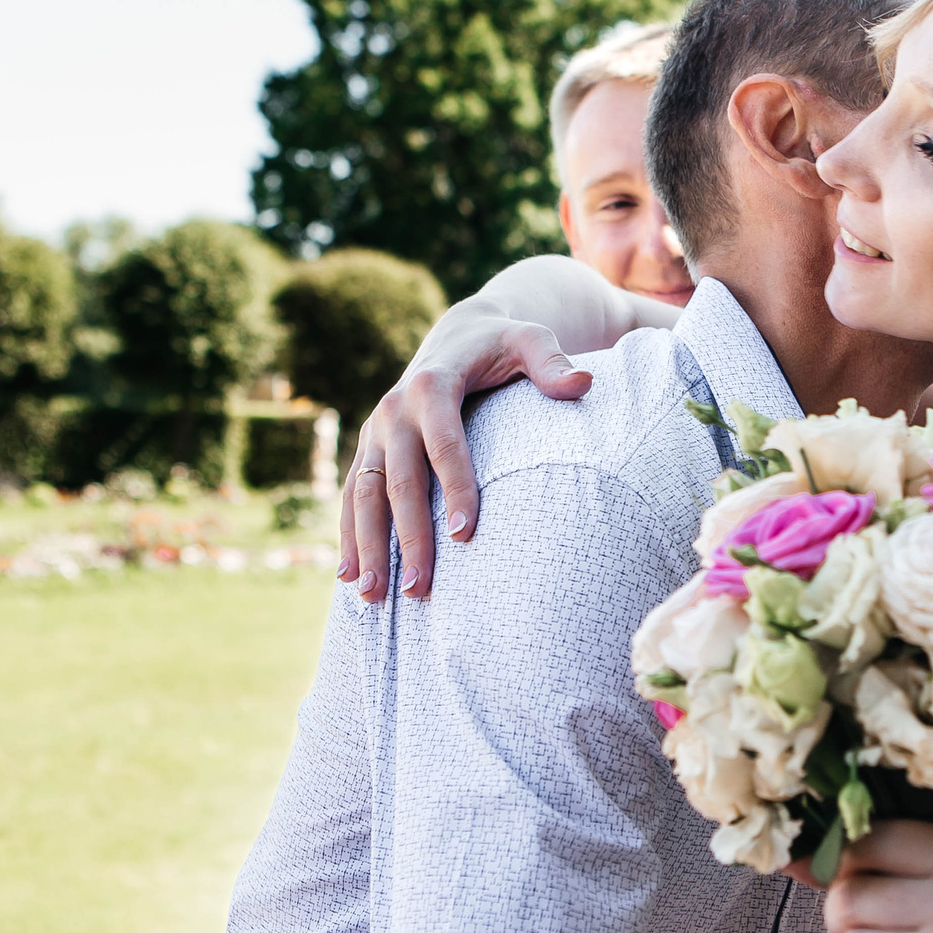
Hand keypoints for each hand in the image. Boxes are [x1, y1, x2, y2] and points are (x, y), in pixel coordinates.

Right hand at [336, 309, 592, 601]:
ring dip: (367, 546)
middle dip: (408, 536)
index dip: (455, 488)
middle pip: (400, 480)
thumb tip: (583, 385)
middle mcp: (394, 409)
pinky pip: (351, 497)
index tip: (465, 535)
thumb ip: (552, 362)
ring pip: (364, 495)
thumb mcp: (529, 340)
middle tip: (420, 588)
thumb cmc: (503, 346)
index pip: (445, 444)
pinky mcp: (368, 449)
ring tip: (372, 596)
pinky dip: (348, 536)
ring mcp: (376, 432)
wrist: (460, 336)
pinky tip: (349, 577)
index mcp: (433, 385)